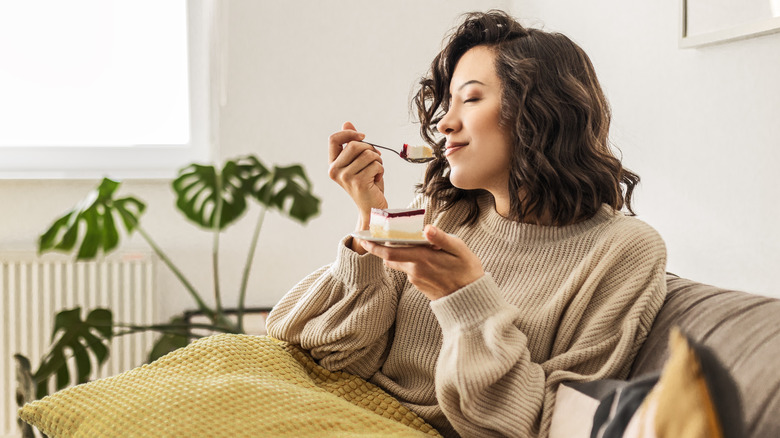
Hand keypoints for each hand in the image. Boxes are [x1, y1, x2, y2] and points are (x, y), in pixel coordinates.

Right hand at [328, 122, 387, 227]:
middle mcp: (335, 171)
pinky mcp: (359, 182)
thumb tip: (347, 123)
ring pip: (368, 154)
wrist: (372, 207)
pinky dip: (381, 170)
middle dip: (370, 149)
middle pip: (355, 145)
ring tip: (375, 172)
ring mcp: (346, 177)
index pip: (333, 139)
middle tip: (376, 160)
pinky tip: (376, 180)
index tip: (363, 136)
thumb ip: (351, 144)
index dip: (349, 133)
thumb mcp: (358, 162)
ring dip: (378, 161)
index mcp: (332, 165)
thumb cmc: (367, 183)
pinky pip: (376, 165)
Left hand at [360, 225, 484, 299]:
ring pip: (400, 264)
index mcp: (422, 259)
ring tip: (400, 243)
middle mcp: (415, 270)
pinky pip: (409, 271)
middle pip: (389, 258)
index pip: (390, 252)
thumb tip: (427, 228)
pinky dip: (409, 261)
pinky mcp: (420, 286)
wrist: (471, 300)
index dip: (374, 246)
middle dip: (379, 248)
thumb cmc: (468, 271)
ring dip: (397, 254)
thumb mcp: (460, 250)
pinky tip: (420, 256)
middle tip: (371, 237)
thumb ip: (441, 238)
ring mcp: (416, 280)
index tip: (363, 238)